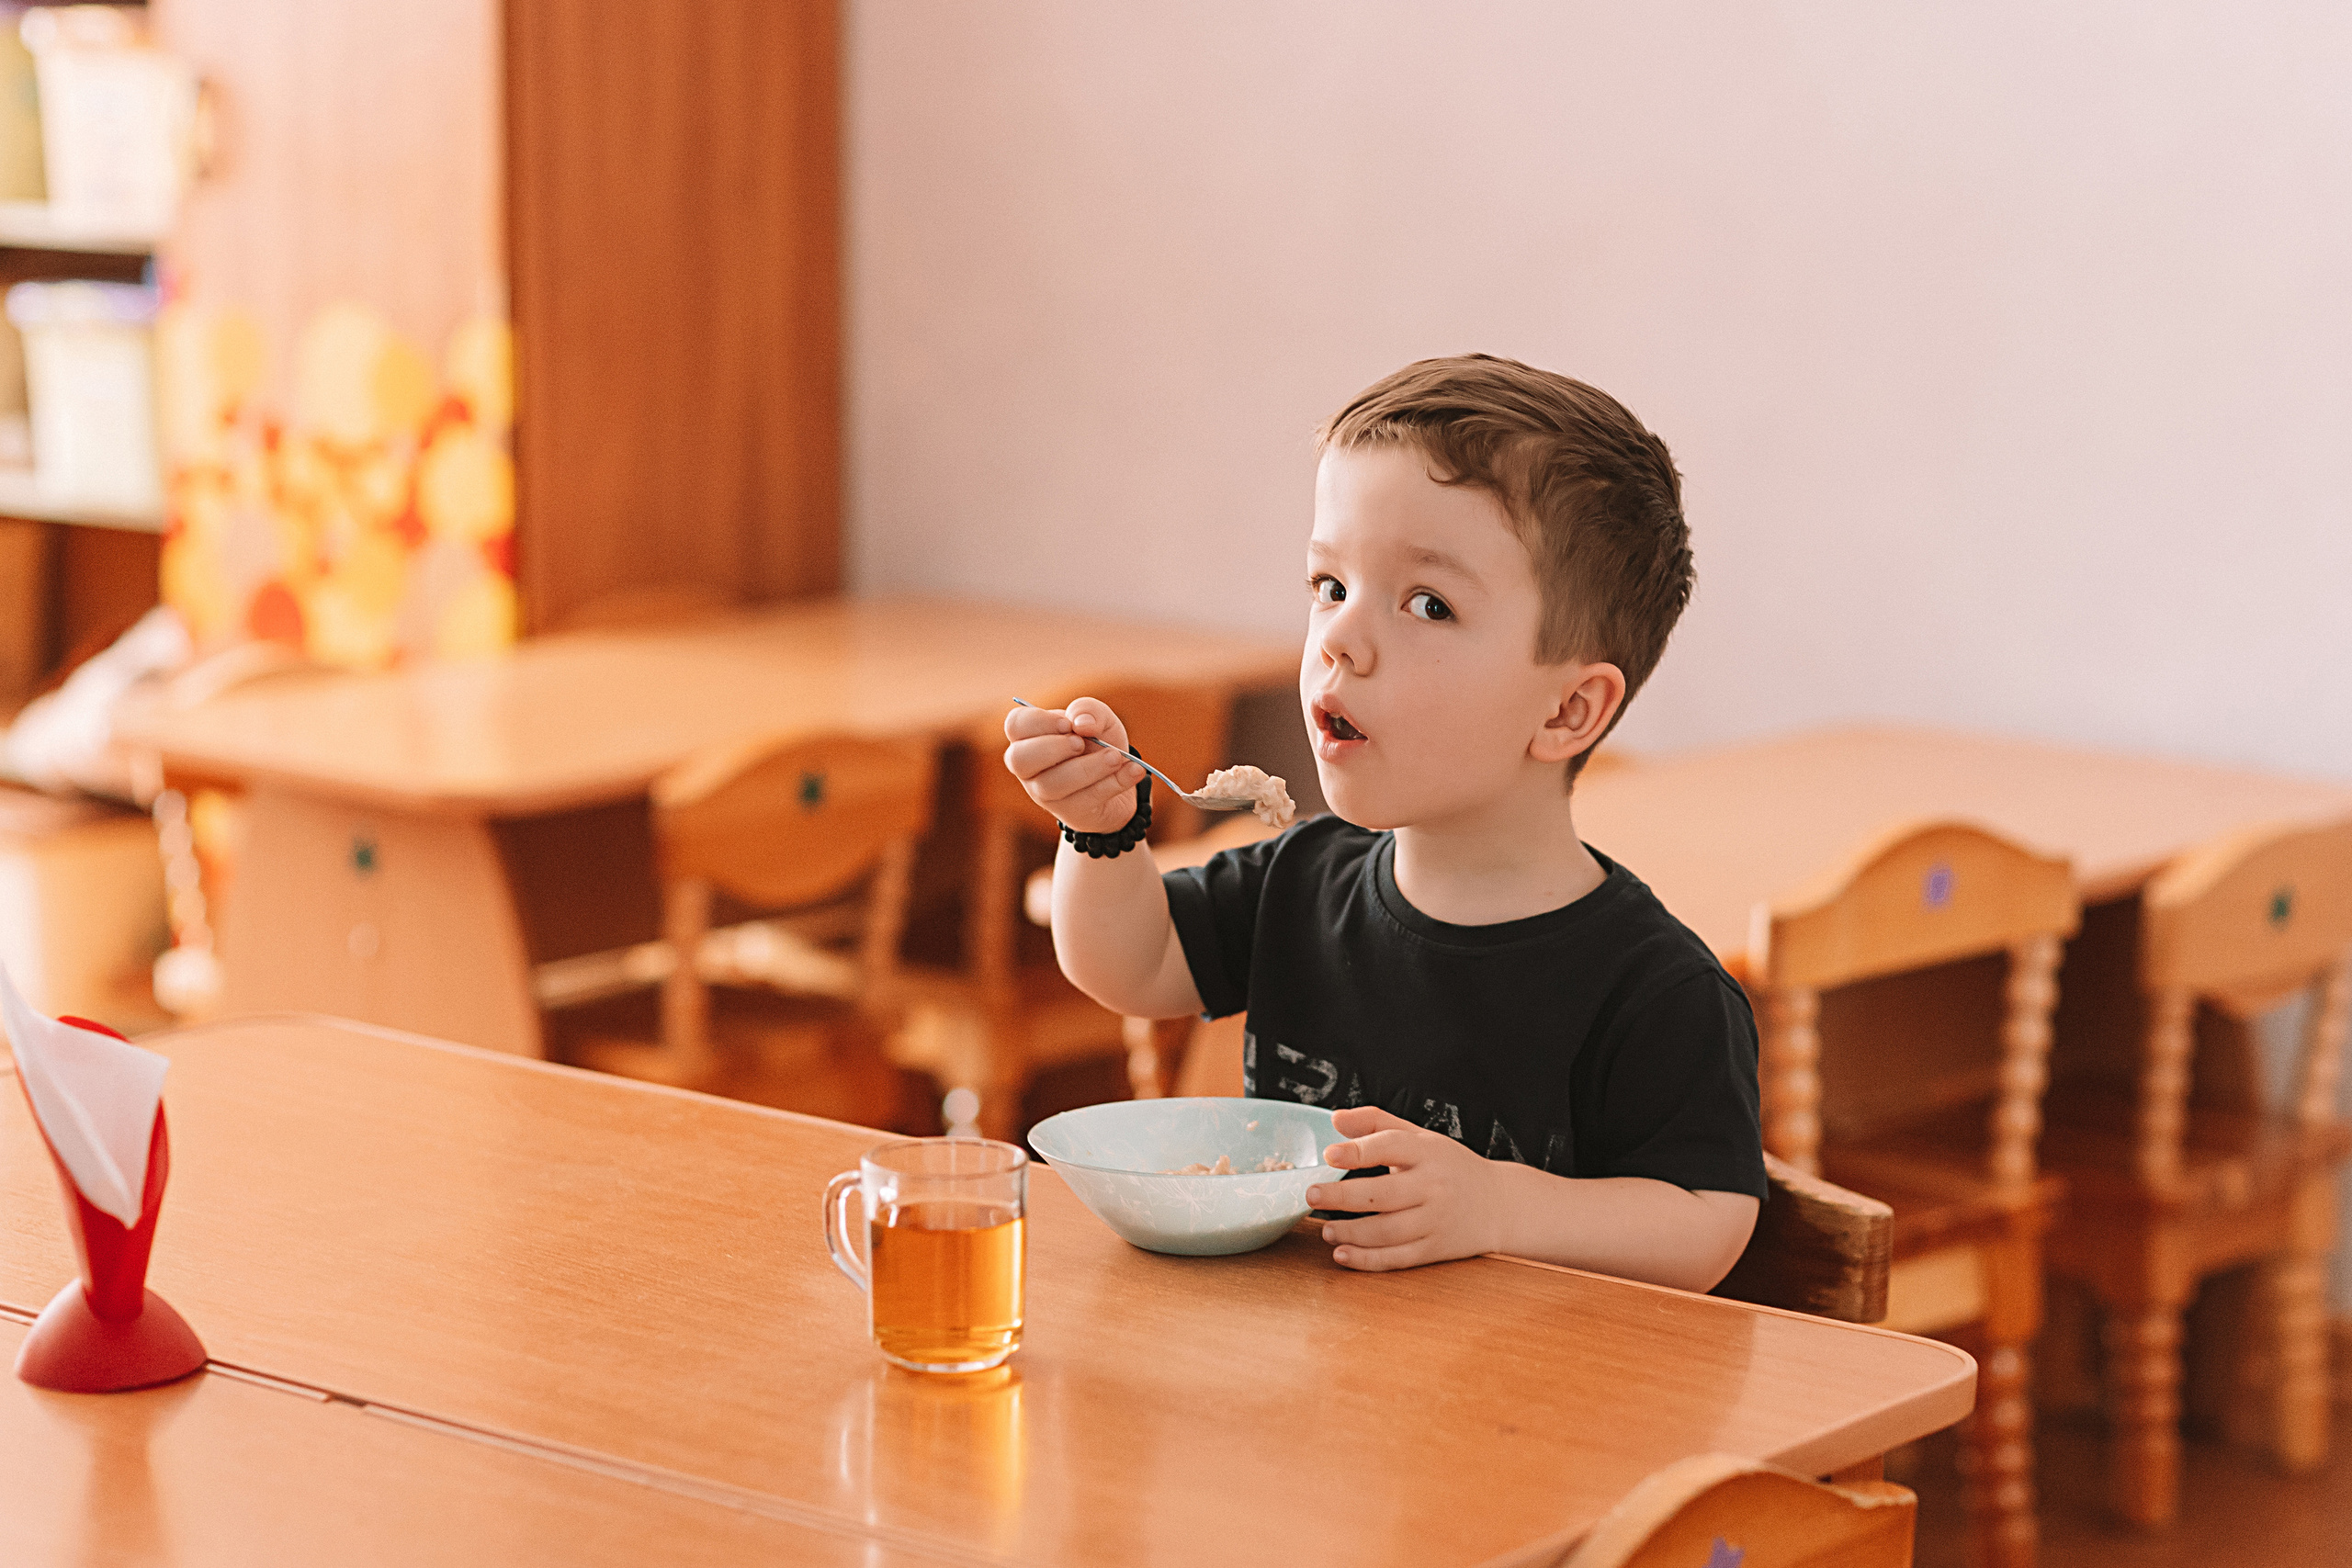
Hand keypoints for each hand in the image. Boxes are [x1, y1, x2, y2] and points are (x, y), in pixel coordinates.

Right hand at [1002, 697, 1147, 834]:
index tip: (1067, 724)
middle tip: (1081, 743)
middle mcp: (1029, 767)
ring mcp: (1045, 793)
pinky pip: (1087, 799)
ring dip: (1089, 768)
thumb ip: (1089, 710)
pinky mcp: (1070, 812)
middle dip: (1052, 748)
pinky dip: (1114, 782)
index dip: (1039, 722)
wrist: (1120, 777)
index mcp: (1030, 737)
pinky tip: (1133, 770)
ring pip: (1053, 784)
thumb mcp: (1099, 718)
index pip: (1016, 725)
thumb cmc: (1098, 742)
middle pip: (1019, 759)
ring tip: (1117, 757)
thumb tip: (1081, 724)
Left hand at [1306, 1106, 1502, 1271]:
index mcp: (1428, 1152)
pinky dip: (1367, 1259)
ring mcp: (1436, 1220)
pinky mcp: (1436, 1249)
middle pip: (1384, 1194)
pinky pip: (1398, 1258)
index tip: (1330, 1155)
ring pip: (1387, 1231)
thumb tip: (1336, 1120)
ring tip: (1325, 1228)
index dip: (1359, 1150)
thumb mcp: (1420, 1137)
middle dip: (1343, 1197)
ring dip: (1351, 1232)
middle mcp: (1434, 1186)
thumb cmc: (1450, 1166)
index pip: (1391, 1146)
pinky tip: (1343, 1254)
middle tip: (1312, 1195)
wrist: (1500, 1204)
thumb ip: (1377, 1123)